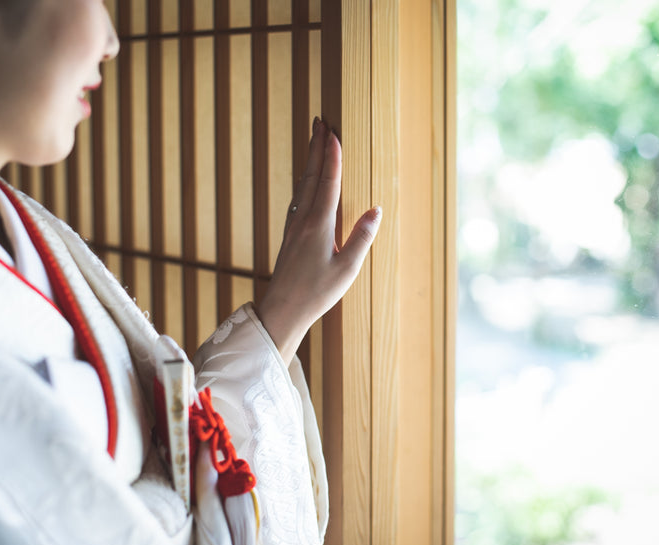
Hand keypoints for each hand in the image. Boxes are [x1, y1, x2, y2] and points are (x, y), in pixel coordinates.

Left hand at [256, 117, 381, 364]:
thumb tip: (376, 209)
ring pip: (302, 184)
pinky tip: (306, 179)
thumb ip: (362, 237)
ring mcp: (294, 226)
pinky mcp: (289, 234)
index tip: (334, 132)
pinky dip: (305, 180)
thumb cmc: (317, 292)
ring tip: (314, 140)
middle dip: (317, 147)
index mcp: (319, 225)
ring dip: (309, 160)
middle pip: (312, 175)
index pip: (329, 182)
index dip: (332, 156)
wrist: (282, 309)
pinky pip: (298, 197)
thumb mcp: (348, 268)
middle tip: (320, 121)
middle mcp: (303, 220)